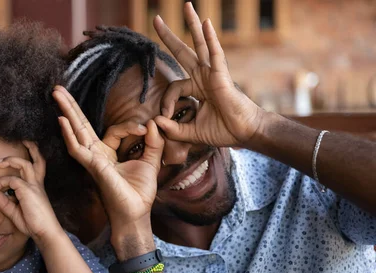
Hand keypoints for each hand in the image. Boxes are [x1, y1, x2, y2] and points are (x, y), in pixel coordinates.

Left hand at [0, 141, 62, 244]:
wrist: (45, 232)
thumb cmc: (33, 223)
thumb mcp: (15, 212)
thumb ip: (4, 202)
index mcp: (36, 188)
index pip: (33, 169)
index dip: (20, 166)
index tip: (3, 175)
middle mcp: (37, 184)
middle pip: (38, 160)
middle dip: (32, 149)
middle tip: (24, 141)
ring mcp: (34, 186)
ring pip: (24, 164)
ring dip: (11, 160)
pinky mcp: (28, 190)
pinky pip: (11, 180)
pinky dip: (1, 183)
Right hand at [52, 85, 163, 227]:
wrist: (137, 214)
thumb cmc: (139, 193)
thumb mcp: (151, 162)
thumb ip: (153, 143)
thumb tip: (152, 124)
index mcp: (107, 153)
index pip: (114, 130)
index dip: (130, 126)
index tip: (145, 130)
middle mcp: (96, 155)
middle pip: (81, 125)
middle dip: (71, 106)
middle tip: (58, 88)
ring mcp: (92, 160)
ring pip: (76, 132)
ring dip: (67, 112)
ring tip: (56, 93)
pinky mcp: (93, 167)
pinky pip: (77, 149)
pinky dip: (69, 135)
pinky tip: (62, 120)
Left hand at [152, 3, 264, 147]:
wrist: (244, 133)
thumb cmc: (222, 131)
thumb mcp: (191, 133)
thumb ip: (173, 129)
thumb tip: (156, 122)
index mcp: (197, 87)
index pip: (174, 87)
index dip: (166, 102)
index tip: (165, 117)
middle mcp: (203, 76)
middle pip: (183, 51)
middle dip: (169, 36)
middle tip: (156, 19)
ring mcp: (213, 73)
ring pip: (199, 44)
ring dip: (192, 25)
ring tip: (186, 6)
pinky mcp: (222, 75)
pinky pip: (215, 53)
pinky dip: (211, 38)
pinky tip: (206, 23)